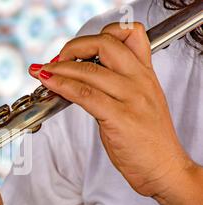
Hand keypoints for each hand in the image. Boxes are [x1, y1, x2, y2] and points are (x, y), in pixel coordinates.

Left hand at [29, 22, 195, 197]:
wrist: (164, 169)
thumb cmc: (148, 140)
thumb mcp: (138, 102)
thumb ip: (116, 86)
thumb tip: (81, 77)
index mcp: (146, 74)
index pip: (129, 33)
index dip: (99, 34)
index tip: (78, 49)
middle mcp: (140, 81)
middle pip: (104, 44)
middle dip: (73, 47)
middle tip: (56, 60)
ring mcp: (131, 98)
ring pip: (89, 70)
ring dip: (59, 68)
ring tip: (43, 72)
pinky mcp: (120, 118)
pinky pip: (85, 94)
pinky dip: (62, 86)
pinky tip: (50, 84)